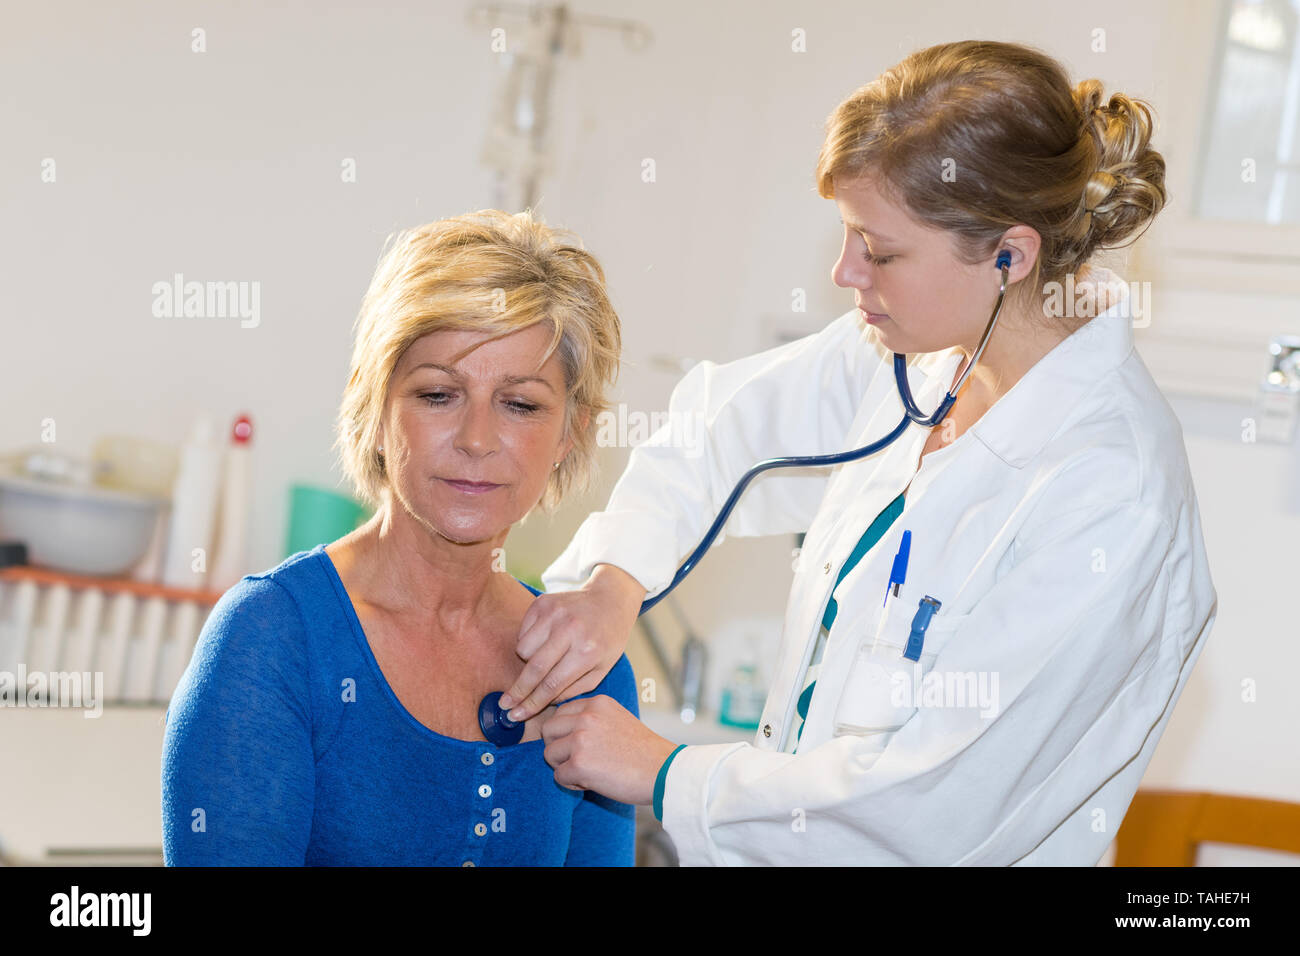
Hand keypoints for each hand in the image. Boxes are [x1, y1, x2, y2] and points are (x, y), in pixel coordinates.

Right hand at [499, 563, 645, 720]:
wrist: (609, 599)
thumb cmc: (606, 640)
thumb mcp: (600, 670)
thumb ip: (572, 690)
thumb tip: (542, 703)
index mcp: (587, 651)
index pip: (552, 684)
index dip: (532, 703)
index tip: (516, 715)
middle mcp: (570, 630)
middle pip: (534, 668)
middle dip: (517, 690)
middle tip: (504, 704)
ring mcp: (555, 613)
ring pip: (523, 649)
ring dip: (527, 661)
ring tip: (545, 658)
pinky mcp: (542, 602)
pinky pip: (522, 632)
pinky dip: (528, 642)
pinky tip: (545, 640)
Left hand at [542, 694, 678, 804]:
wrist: (664, 772)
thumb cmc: (643, 751)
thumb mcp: (617, 719)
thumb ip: (591, 719)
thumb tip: (562, 731)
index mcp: (597, 703)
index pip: (560, 712)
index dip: (566, 732)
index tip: (582, 745)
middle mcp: (586, 716)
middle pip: (548, 730)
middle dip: (558, 747)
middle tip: (579, 760)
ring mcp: (581, 739)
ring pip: (549, 753)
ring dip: (564, 766)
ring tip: (589, 771)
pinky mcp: (579, 764)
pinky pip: (558, 776)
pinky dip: (572, 784)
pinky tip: (593, 782)